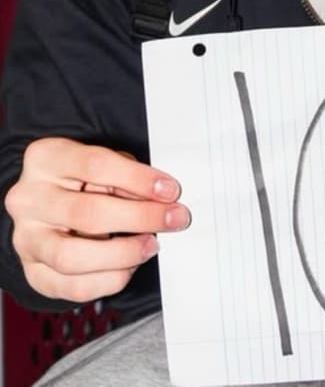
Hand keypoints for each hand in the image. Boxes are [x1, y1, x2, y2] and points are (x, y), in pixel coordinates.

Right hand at [4, 138, 190, 301]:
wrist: (48, 207)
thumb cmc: (84, 182)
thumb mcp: (106, 165)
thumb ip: (128, 178)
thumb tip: (162, 199)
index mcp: (46, 159)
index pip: (95, 166)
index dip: (139, 179)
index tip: (170, 191)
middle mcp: (29, 199)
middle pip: (87, 214)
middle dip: (141, 218)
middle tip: (174, 219)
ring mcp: (27, 239)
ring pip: (73, 257)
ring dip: (124, 254)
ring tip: (152, 245)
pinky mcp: (35, 273)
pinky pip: (74, 287)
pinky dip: (110, 280)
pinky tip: (129, 266)